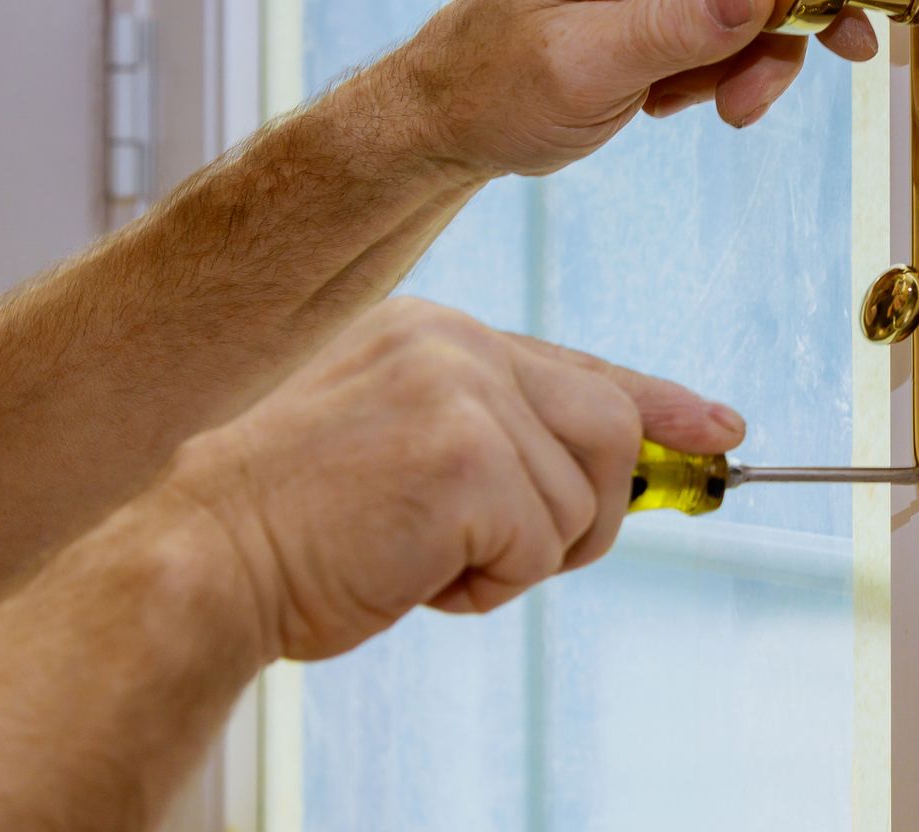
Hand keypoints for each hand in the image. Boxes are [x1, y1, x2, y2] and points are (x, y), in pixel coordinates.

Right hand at [162, 297, 742, 661]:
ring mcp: (461, 391)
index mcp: (437, 333)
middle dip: (587, 511)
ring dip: (525, 555)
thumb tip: (620, 472)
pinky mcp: (465, 456)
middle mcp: (457, 343)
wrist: (199, 559)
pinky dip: (489, 584)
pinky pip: (541, 541)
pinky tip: (416, 575)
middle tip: (507, 554)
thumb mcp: (402, 450)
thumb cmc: (293, 524)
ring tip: (430, 558)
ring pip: (583, 494)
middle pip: (609, 428)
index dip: (660, 403)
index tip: (719, 428)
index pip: (581, 364)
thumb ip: (499, 440)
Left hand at [388, 0, 877, 177]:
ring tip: (673, 104)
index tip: (849, 47)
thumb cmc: (492, 93)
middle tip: (739, 109)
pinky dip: (708, 64)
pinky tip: (661, 92)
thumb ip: (676, 25)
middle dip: (765, 42)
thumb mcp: (585, 69)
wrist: (441, 118)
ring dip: (732, 62)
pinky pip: (717, 16)